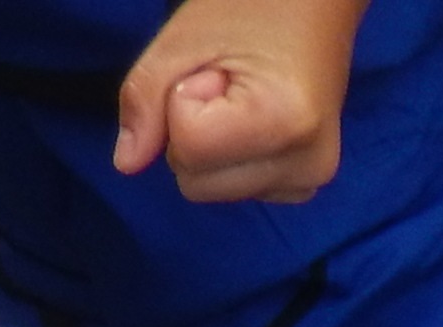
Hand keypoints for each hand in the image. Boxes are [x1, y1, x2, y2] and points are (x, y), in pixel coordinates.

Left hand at [114, 0, 360, 198]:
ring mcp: (311, 179)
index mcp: (284, 122)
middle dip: (193, 133)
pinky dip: (231, 159)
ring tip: (244, 98)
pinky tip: (256, 120)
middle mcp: (306, 164)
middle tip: (228, 83)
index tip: (216, 69)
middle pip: (196, 184)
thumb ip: (145, 98)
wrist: (317, 4)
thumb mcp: (182, 40)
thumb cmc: (252, 6)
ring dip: (211, 148)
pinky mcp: (307, 184)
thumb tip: (126, 163)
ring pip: (212, 192)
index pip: (187, 149)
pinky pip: (237, 191)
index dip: (182, 102)